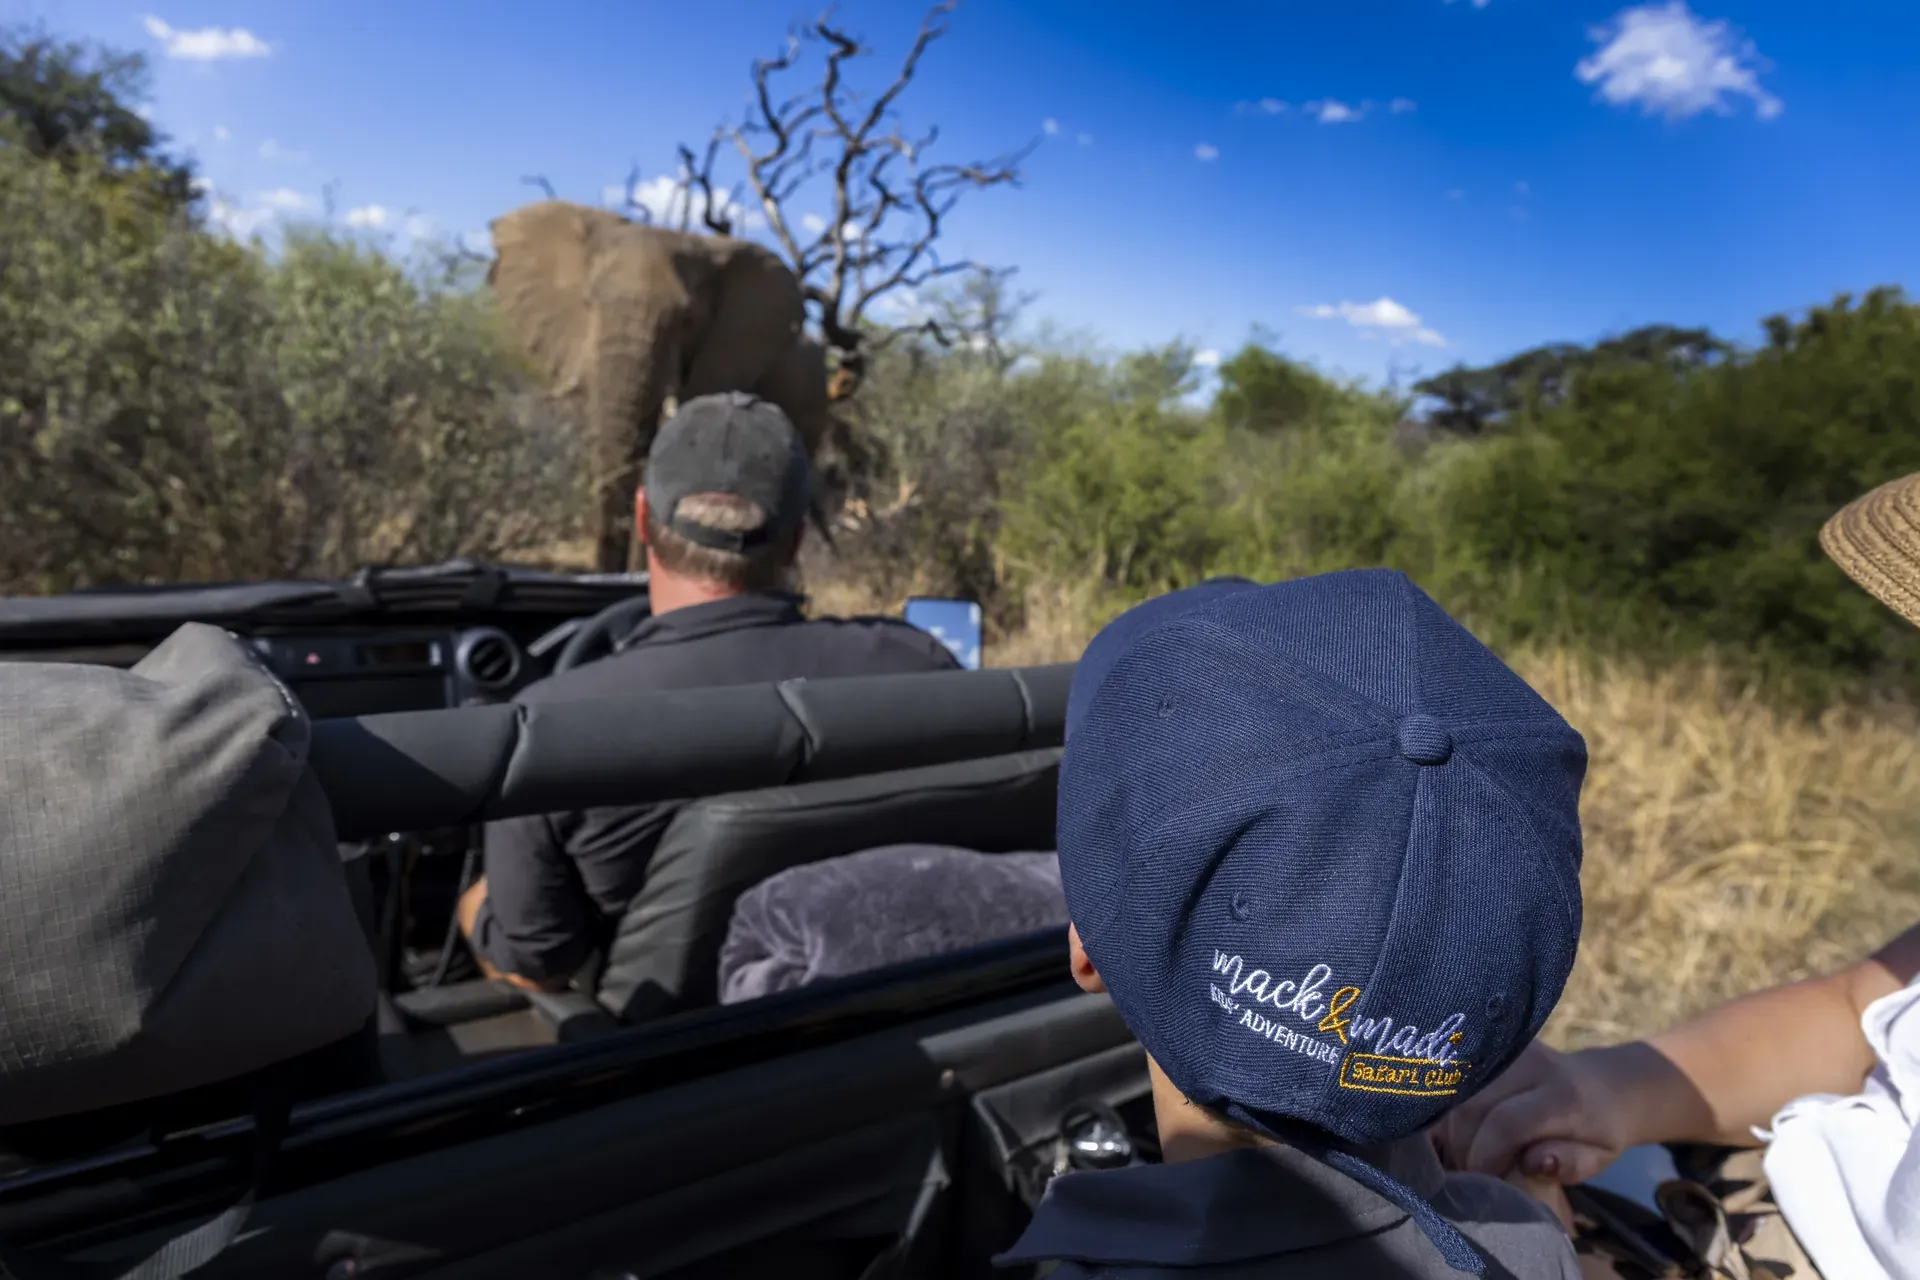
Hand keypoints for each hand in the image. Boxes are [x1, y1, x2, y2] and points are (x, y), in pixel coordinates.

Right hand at [1434, 1041, 1649, 1185]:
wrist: (1605, 1084)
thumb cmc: (1599, 1132)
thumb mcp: (1598, 1158)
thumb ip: (1569, 1164)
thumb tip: (1533, 1163)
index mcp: (1565, 1096)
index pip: (1507, 1124)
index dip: (1486, 1157)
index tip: (1485, 1184)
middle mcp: (1533, 1063)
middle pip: (1473, 1106)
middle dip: (1463, 1146)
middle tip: (1471, 1173)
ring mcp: (1509, 1049)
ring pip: (1458, 1093)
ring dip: (1453, 1130)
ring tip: (1468, 1154)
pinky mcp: (1492, 1046)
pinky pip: (1457, 1082)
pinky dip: (1452, 1112)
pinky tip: (1463, 1133)